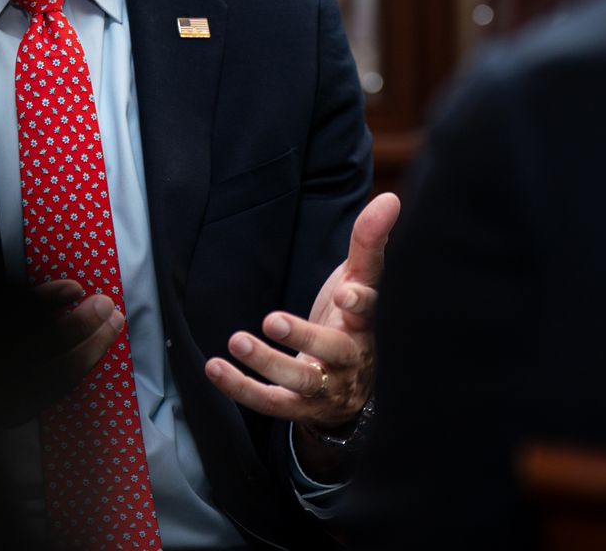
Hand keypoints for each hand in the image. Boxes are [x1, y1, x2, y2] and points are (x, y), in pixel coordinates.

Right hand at [0, 212, 125, 424]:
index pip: (14, 323)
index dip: (45, 303)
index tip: (75, 287)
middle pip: (41, 353)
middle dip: (79, 327)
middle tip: (108, 305)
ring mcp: (0, 400)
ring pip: (54, 379)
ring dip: (89, 350)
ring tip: (114, 326)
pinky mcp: (10, 414)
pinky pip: (51, 395)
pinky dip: (75, 372)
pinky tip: (92, 354)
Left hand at [203, 192, 399, 436]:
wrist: (352, 387)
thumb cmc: (353, 322)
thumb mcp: (361, 280)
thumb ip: (369, 242)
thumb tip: (391, 197)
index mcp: (365, 324)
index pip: (371, 312)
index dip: (360, 302)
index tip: (348, 293)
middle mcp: (349, 359)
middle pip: (332, 351)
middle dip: (304, 336)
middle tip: (271, 319)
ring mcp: (325, 388)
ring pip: (300, 381)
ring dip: (267, 363)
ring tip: (236, 341)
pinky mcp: (299, 407)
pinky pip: (270, 402)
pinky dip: (241, 387)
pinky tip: (214, 367)